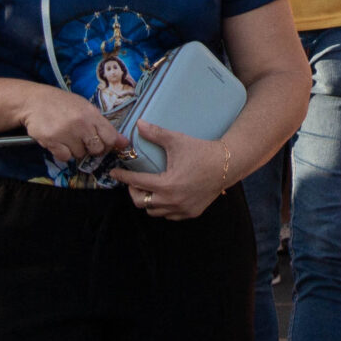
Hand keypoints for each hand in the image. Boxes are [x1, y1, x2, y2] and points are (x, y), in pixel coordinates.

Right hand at [19, 85, 127, 170]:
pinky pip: (65, 158)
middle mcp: (81, 123)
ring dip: (74, 150)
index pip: (110, 137)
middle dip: (90, 148)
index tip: (102, 143)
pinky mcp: (52, 141)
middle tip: (81, 140)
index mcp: (91, 113)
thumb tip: (124, 143)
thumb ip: (103, 125)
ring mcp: (66, 132)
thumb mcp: (85, 108)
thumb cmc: (62, 104)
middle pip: (96, 149)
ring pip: (79, 155)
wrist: (35, 101)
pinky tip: (58, 142)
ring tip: (67, 137)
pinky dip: (62, 153)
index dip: (108, 144)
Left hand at [109, 124, 233, 219]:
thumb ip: (156, 134)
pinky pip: (169, 215)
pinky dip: (163, 208)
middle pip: (141, 202)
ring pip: (154, 211)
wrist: (227, 164)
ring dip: (147, 201)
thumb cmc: (201, 151)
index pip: (136, 182)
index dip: (123, 176)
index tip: (114, 173)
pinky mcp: (190, 213)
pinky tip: (164, 197)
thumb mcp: (177, 140)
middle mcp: (171, 201)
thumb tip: (138, 124)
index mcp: (166, 184)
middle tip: (133, 181)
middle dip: (133, 191)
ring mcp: (181, 209)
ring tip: (147, 189)